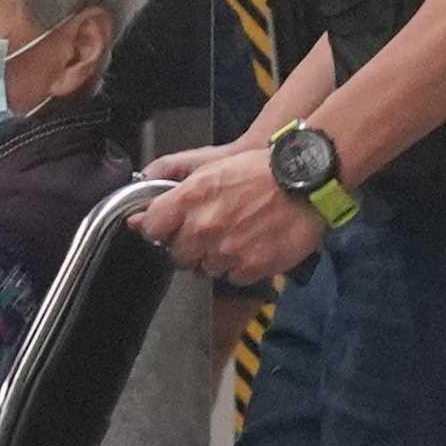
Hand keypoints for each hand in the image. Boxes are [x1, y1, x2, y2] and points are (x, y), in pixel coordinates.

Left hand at [145, 139, 330, 289]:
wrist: (306, 180)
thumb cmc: (260, 170)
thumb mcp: (210, 168)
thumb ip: (170, 190)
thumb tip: (139, 217)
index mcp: (190, 198)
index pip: (152, 228)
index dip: (159, 230)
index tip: (168, 229)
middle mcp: (204, 227)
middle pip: (177, 255)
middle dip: (189, 247)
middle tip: (210, 232)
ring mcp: (227, 250)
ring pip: (205, 269)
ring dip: (216, 257)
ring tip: (237, 235)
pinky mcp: (250, 267)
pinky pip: (232, 277)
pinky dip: (240, 267)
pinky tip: (253, 246)